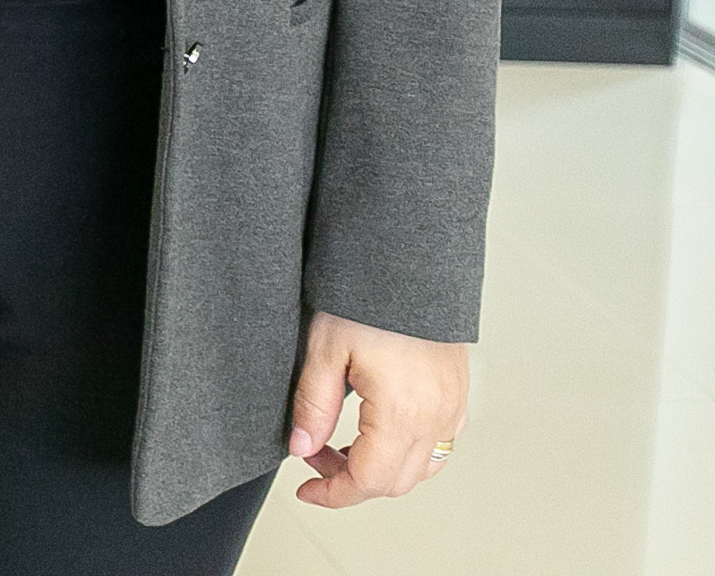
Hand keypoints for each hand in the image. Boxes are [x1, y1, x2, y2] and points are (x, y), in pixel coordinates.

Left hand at [287, 310, 470, 506]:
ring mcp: (452, 408)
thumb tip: (300, 447)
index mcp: (402, 413)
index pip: (370, 481)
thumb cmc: (367, 300)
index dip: (334, 494)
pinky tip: (373, 431)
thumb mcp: (324, 350)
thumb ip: (312, 406)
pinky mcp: (457, 396)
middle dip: (351, 482)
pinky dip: (405, 453)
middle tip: (314, 457)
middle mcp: (436, 418)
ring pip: (421, 469)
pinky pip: (437, 445)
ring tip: (339, 445)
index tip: (306, 490)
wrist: (409, 264)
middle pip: (396, 482)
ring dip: (380, 470)